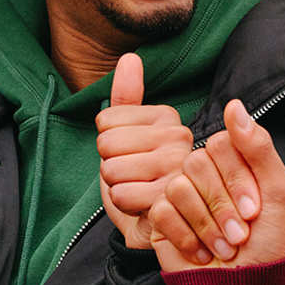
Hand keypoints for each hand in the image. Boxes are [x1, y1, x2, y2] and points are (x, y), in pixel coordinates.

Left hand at [95, 52, 191, 249]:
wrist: (161, 226)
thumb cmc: (144, 180)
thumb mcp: (130, 136)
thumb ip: (128, 98)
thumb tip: (130, 57)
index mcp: (168, 119)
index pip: (105, 121)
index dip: (108, 144)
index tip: (132, 155)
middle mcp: (179, 138)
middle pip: (106, 143)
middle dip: (110, 166)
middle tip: (134, 177)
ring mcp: (179, 168)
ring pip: (111, 170)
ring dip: (116, 187)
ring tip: (138, 191)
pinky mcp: (172, 198)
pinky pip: (121, 195)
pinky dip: (124, 205)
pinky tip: (142, 207)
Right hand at [150, 99, 284, 271]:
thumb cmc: (266, 243)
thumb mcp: (276, 191)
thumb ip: (259, 147)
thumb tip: (234, 105)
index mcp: (231, 161)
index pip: (221, 143)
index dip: (237, 178)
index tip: (254, 211)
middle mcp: (203, 172)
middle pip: (197, 163)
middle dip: (222, 206)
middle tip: (240, 235)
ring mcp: (179, 194)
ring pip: (178, 186)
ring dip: (206, 225)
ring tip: (223, 248)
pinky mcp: (160, 218)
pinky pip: (161, 210)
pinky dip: (187, 237)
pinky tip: (201, 253)